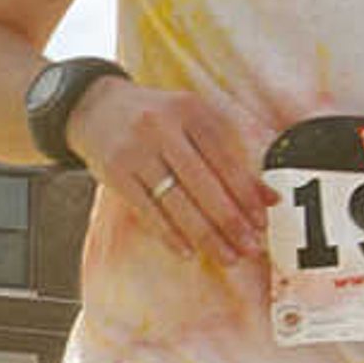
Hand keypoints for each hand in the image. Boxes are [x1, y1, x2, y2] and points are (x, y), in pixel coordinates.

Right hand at [70, 73, 265, 267]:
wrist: (96, 107)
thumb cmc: (153, 118)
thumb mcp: (192, 123)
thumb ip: (229, 156)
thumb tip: (267, 197)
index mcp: (191, 110)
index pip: (226, 159)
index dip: (246, 194)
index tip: (260, 222)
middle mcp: (163, 127)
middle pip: (204, 183)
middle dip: (230, 221)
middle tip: (249, 247)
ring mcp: (136, 150)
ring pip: (177, 200)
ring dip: (205, 234)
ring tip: (225, 255)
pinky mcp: (114, 172)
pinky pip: (147, 209)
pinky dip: (169, 233)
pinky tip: (187, 250)